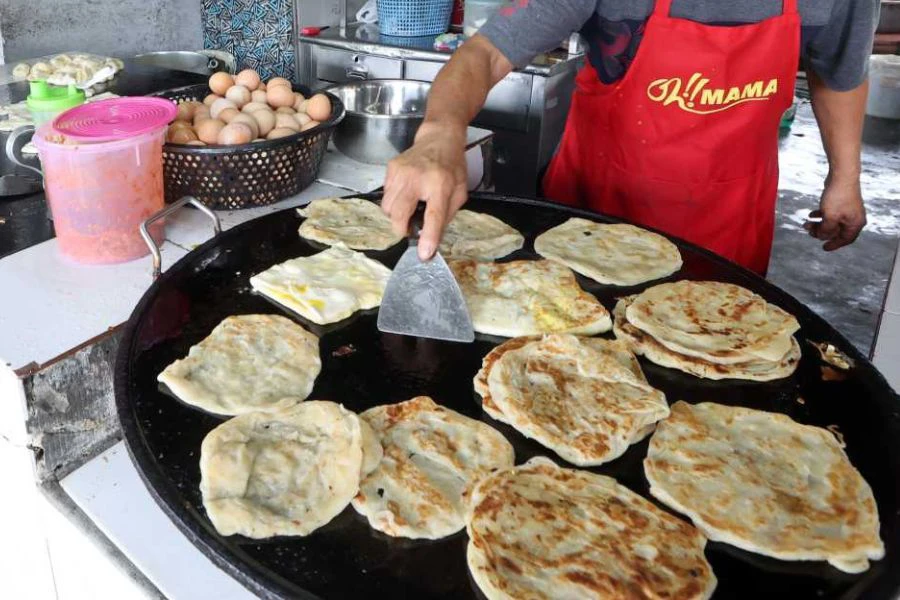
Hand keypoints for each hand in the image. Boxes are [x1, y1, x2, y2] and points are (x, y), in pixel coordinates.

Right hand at [382, 123, 468, 259]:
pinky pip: (385, 196)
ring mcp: (400, 172)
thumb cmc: (451, 166)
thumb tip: (431, 239)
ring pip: (387, 208)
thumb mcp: (460, 192)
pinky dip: (394, 202)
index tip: (424, 254)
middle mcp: (417, 177)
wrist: (439, 138)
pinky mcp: (390, 169)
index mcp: (441, 184)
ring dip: (397, 216)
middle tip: (412, 228)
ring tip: (411, 206)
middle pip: (399, 214)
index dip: (428, 237)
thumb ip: (446, 216)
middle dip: (402, 229)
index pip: (433, 216)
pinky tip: (406, 193)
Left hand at [804, 174, 865, 250]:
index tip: (823, 248)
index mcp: (855, 224)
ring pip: (832, 222)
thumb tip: (821, 237)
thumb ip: (826, 231)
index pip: (845, 240)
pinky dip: (821, 215)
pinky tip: (810, 214)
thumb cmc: (838, 197)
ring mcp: (848, 209)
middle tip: (809, 232)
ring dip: (818, 224)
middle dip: (822, 233)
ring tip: (806, 224)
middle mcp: (854, 218)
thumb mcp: (830, 218)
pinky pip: (830, 213)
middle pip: (837, 231)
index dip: (834, 245)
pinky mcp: (842, 202)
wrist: (841, 175)